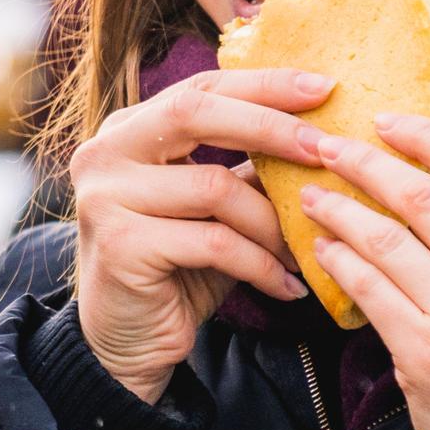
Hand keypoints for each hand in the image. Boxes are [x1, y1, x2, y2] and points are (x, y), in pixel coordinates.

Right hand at [66, 68, 330, 402]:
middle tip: (324, 149)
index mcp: (127, 130)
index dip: (263, 85)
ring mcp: (105, 196)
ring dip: (272, 221)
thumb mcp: (215, 209)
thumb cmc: (179, 268)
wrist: (128, 344)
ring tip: (304, 249)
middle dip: (269, 126)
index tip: (323, 87)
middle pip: (195, 113)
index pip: (200, 88)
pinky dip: (261, 264)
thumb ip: (247, 168)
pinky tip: (288, 286)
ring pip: (214, 187)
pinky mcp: (120, 244)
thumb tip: (322, 133)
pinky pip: (213, 242)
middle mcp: (105, 153)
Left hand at [294, 115, 429, 429]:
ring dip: (338, 210)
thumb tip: (429, 176)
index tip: (384, 121)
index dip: (427, 135)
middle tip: (324, 147)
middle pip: (424, 195)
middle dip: (364, 163)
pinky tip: (319, 249)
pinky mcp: (425, 354)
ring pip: (385, 238)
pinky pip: (366, 289)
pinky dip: (337, 261)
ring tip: (310, 196)